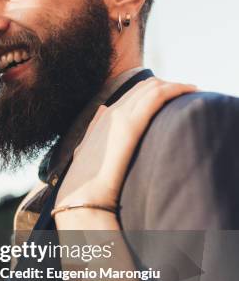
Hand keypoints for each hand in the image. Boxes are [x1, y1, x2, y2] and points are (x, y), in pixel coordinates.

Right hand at [55, 78, 196, 208]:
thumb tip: (101, 109)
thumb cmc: (87, 181)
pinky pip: (158, 96)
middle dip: (169, 86)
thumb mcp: (86, 150)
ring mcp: (120, 116)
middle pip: (145, 86)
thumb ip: (95, 129)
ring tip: (195, 91)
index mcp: (103, 118)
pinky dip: (177, 89)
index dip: (155, 91)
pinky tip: (191, 92)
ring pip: (153, 87)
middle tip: (189, 94)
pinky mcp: (130, 125)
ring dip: (177, 86)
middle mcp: (111, 112)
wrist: (85, 194)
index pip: (134, 93)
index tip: (175, 98)